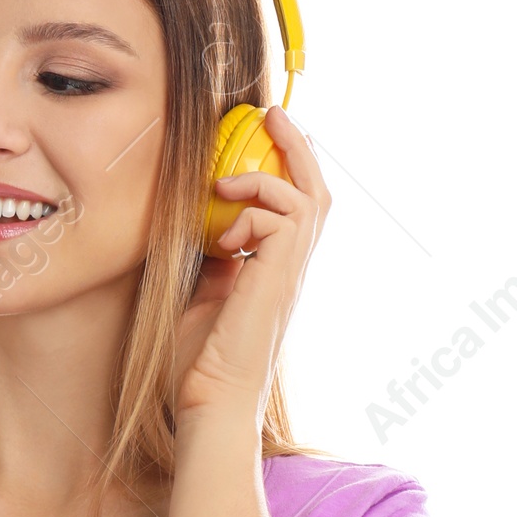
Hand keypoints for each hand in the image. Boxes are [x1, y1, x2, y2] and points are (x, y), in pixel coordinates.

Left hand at [173, 105, 331, 425]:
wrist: (210, 401)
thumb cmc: (200, 365)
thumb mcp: (200, 299)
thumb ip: (210, 264)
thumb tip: (205, 230)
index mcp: (274, 273)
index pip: (293, 209)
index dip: (282, 171)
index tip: (259, 139)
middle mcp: (291, 270)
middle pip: (316, 193)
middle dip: (297, 148)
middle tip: (272, 115)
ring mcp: (290, 274)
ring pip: (307, 198)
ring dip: (265, 180)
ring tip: (226, 186)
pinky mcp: (280, 276)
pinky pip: (281, 217)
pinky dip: (251, 213)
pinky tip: (223, 240)